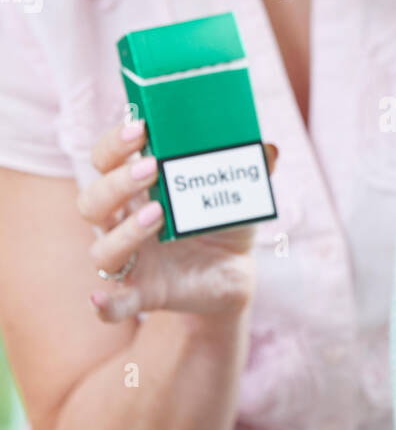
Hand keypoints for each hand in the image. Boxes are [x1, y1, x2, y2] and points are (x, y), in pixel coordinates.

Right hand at [78, 118, 278, 321]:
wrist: (235, 270)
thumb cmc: (223, 220)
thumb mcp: (237, 192)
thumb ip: (249, 169)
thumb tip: (269, 149)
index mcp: (137, 188)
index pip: (105, 160)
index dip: (114, 144)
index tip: (139, 126)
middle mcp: (123, 221)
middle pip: (93, 201)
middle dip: (117, 181)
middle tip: (152, 167)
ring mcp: (132, 260)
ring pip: (102, 250)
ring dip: (123, 232)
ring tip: (159, 213)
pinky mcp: (145, 293)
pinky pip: (115, 303)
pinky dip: (105, 303)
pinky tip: (100, 299)